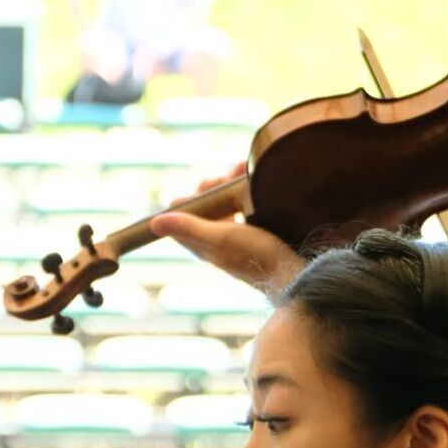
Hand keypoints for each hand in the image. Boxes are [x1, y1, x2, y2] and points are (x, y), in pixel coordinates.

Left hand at [152, 163, 301, 291]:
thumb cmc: (256, 257)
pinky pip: (243, 208)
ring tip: (247, 173)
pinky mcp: (255, 236)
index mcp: (202, 243)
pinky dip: (247, 193)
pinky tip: (257, 187)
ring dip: (232, 185)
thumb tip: (154, 223)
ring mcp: (236, 239)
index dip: (194, 194)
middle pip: (205, 205)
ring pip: (225, 204)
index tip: (212, 184)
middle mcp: (216, 241)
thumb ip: (189, 228)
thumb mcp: (220, 238)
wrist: (293, 274)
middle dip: (216, 185)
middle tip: (234, 174)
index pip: (183, 213)